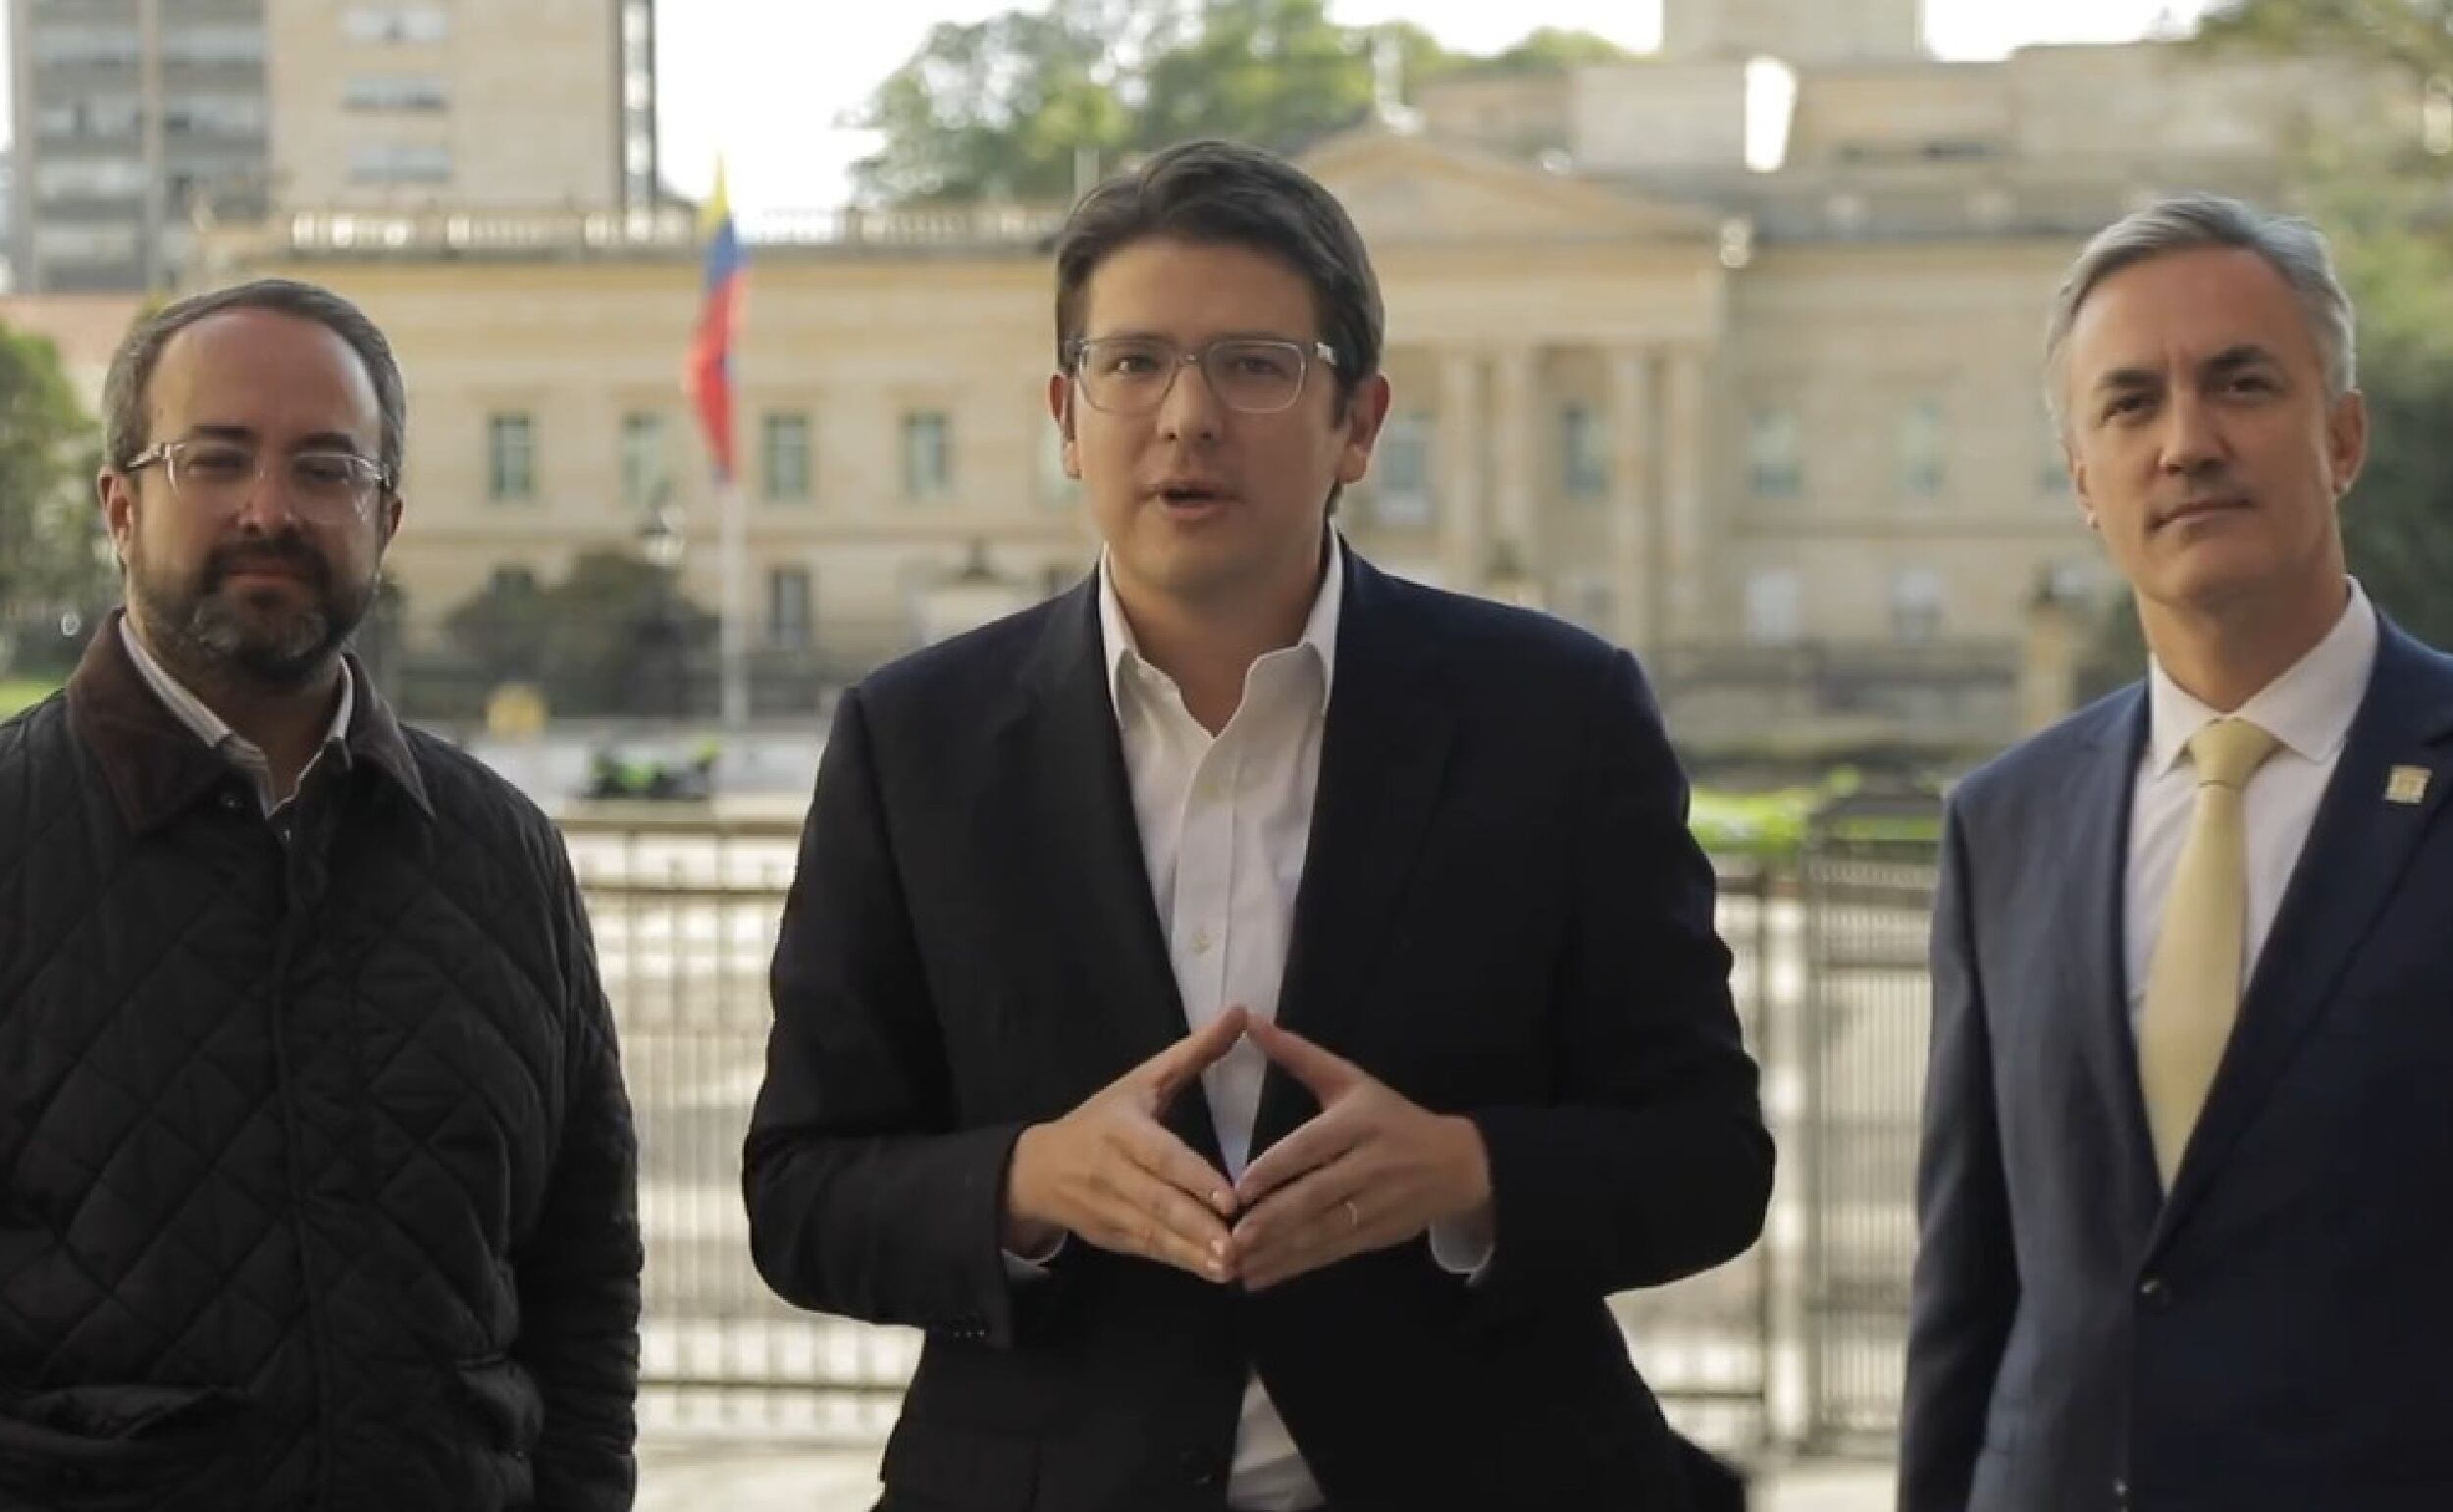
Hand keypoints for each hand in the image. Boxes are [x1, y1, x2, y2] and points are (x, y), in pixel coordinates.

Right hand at [1003, 1006, 1248, 1282]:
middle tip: (1239, 1243)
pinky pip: (1148, 1251)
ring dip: (1192, 1253)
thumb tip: (1240, 1011)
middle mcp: (1111, 1171)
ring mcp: (1108, 1209)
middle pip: (1157, 1201)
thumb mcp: (1142, 1080)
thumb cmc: (1104, 1118)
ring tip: (1233, 1266)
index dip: (1193, 1179)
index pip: (1160, 1156)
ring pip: (1154, 1234)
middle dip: (1197, 1226)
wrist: (1037, 1169)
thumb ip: (1194, 1052)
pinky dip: (1180, 1263)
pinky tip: (1212, 1273)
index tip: (1230, 1198)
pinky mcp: (1111, 1237)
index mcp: (1120, 1128)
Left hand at [1231, 1018, 1492, 1291]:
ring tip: (1236, 1265)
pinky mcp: (1376, 1236)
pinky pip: (1330, 1253)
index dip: (1277, 1168)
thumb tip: (1249, 1019)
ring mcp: (1375, 1206)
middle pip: (1317, 1196)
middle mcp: (1369, 1166)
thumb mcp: (1350, 1080)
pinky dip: (1294, 1267)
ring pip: (1321, 1232)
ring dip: (1278, 1252)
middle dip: (1274, 1221)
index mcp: (1359, 1123)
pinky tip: (1260, 1278)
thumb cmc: (1391, 1116)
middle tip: (1231, 1238)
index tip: (1240, 1188)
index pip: (1313, 1147)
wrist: (1456, 1164)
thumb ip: (1298, 1055)